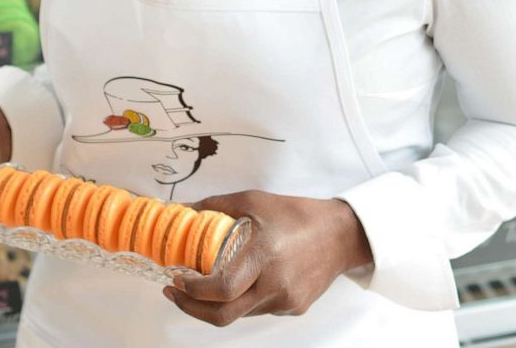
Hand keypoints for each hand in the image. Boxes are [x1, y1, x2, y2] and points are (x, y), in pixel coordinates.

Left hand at [163, 190, 371, 325]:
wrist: (339, 234)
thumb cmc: (296, 213)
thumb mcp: (254, 200)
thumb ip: (216, 206)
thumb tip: (182, 209)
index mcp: (264, 256)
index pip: (221, 289)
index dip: (193, 291)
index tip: (175, 279)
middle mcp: (275, 285)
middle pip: (224, 315)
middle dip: (192, 308)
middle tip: (175, 292)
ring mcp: (285, 302)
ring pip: (240, 313)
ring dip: (217, 303)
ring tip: (201, 284)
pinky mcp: (294, 309)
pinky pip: (259, 309)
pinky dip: (243, 299)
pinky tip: (241, 281)